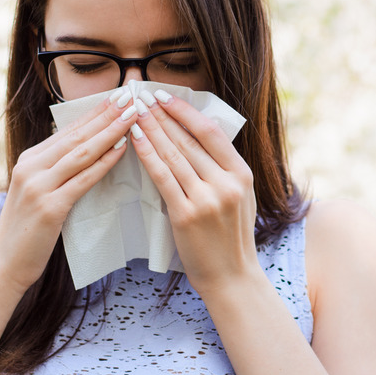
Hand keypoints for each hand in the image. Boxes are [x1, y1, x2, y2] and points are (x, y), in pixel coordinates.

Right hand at [0, 94, 136, 294]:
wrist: (4, 266)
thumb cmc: (26, 232)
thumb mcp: (36, 192)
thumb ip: (54, 171)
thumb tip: (84, 150)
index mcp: (29, 160)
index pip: (68, 130)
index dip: (94, 112)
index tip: (117, 96)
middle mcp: (31, 167)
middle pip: (76, 135)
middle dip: (105, 113)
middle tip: (130, 95)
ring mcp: (38, 186)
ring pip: (82, 152)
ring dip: (110, 131)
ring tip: (132, 116)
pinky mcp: (49, 207)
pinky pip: (83, 179)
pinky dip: (104, 162)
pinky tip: (122, 149)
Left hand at [128, 91, 259, 295]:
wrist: (231, 278)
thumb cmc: (230, 238)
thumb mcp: (239, 197)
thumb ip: (222, 170)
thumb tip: (194, 136)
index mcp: (242, 174)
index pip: (211, 132)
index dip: (185, 112)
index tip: (165, 96)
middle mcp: (227, 183)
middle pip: (188, 140)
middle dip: (162, 115)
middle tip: (141, 96)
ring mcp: (207, 199)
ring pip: (174, 155)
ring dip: (151, 129)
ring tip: (134, 112)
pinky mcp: (186, 215)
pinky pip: (162, 178)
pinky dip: (147, 156)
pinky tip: (135, 140)